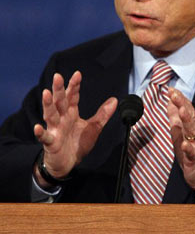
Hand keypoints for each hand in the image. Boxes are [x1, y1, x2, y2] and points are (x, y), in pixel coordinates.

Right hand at [33, 71, 116, 185]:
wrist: (67, 163)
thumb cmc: (78, 143)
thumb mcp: (94, 127)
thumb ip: (103, 114)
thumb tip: (114, 99)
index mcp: (71, 112)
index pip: (72, 96)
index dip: (74, 85)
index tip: (77, 74)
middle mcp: (62, 118)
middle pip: (60, 101)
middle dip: (58, 89)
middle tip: (57, 76)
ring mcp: (55, 129)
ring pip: (50, 115)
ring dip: (48, 104)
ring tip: (46, 93)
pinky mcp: (51, 142)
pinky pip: (45, 137)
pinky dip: (41, 133)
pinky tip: (38, 127)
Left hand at [167, 88, 194, 193]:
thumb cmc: (191, 148)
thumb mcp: (180, 130)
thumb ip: (175, 115)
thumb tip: (169, 100)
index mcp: (192, 123)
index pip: (186, 107)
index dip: (179, 98)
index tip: (171, 90)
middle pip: (189, 115)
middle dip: (182, 104)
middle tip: (175, 95)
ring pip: (192, 130)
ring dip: (187, 120)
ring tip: (181, 111)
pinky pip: (192, 152)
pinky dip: (188, 148)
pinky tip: (184, 144)